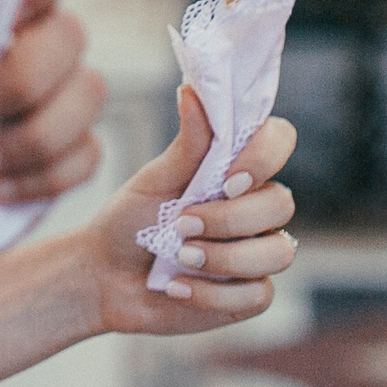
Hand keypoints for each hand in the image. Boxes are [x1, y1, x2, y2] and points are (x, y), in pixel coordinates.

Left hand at [79, 86, 295, 336]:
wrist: (104, 276)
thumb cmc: (130, 220)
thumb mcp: (154, 178)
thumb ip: (187, 143)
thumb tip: (192, 91)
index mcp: (236, 168)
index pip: (279, 141)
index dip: (265, 157)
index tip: (227, 179)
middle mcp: (255, 208)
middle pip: (282, 203)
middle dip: (230, 219)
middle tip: (182, 225)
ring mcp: (256, 253)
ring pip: (279, 252)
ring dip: (225, 258)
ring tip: (180, 257)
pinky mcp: (248, 295)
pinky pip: (259, 294)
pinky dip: (214, 295)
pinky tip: (178, 287)